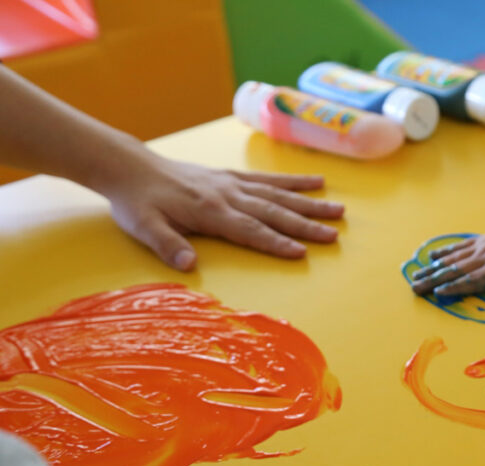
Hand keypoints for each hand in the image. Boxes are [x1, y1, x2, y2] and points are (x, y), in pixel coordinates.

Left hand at [102, 152, 343, 270]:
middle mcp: (228, 195)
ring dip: (310, 204)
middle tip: (333, 235)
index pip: (250, 230)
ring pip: (278, 194)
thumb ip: (167, 245)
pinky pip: (268, 180)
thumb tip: (189, 264)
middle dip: (305, 225)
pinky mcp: (233, 177)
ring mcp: (233, 184)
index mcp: (210, 211)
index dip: (275, 242)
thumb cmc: (137, 202)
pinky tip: (317, 182)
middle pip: (273, 212)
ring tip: (338, 210)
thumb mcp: (143, 227)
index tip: (301, 253)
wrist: (130, 167)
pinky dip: (294, 181)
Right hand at [409, 219, 484, 300]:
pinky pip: (461, 246)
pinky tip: (432, 256)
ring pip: (454, 258)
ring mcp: (484, 246)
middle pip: (457, 270)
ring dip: (434, 267)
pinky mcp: (484, 239)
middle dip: (435, 280)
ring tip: (415, 275)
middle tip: (415, 288)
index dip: (455, 287)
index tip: (437, 293)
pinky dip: (446, 251)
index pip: (474, 280)